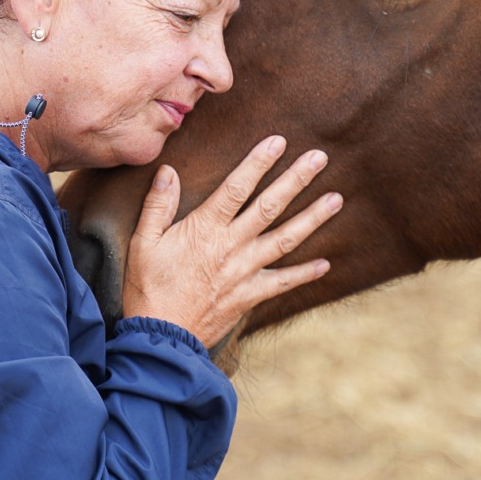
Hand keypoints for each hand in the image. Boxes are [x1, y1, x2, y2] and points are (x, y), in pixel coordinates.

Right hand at [121, 135, 338, 349]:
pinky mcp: (250, 296)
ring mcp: (244, 272)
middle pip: (270, 207)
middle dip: (296, 180)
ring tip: (336, 199)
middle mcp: (231, 246)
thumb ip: (157, 205)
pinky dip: (305, 273)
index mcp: (205, 229)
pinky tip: (326, 263)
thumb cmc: (147, 287)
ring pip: (286, 240)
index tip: (278, 141)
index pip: (237, 187)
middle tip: (320, 158)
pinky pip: (283, 283)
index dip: (258, 163)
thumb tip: (168, 170)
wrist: (160, 337)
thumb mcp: (143, 242)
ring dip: (312, 218)